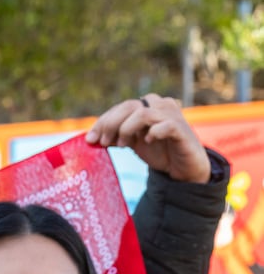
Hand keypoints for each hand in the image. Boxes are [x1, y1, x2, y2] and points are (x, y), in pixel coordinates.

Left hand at [85, 93, 210, 183]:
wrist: (183, 168)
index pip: (120, 107)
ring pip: (143, 113)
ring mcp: (172, 115)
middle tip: (104, 143)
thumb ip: (115, 136)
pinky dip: (153, 133)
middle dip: (111, 125)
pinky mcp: (181, 129)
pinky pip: (165, 125)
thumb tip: (90, 139)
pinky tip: (148, 141)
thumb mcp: (132, 142)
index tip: (90, 139)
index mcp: (146, 106)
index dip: (103, 121)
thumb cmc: (158, 151)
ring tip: (122, 144)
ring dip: (127, 129)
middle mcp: (159, 105)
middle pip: (128, 106)